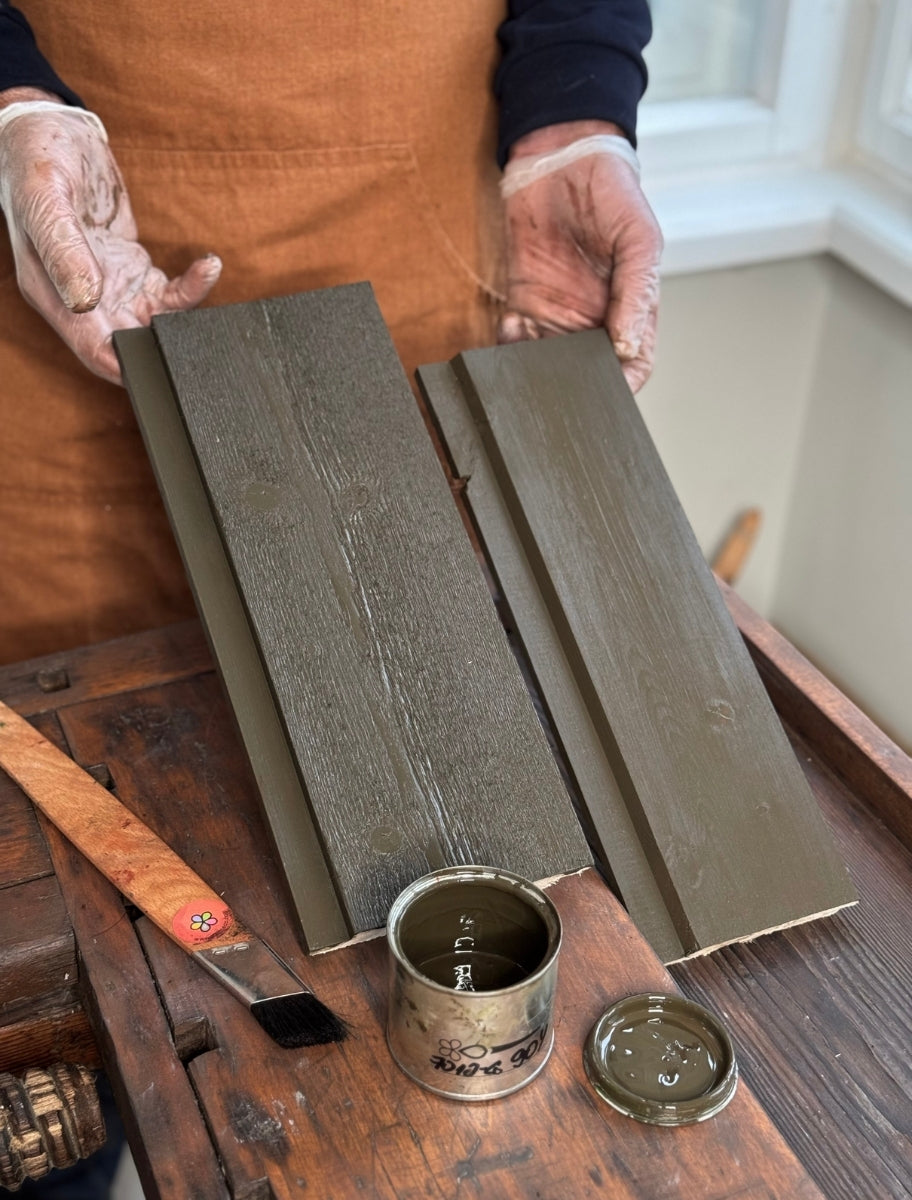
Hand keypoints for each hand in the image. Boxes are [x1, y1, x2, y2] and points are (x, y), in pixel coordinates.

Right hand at [0, 90, 220, 384]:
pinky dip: (192, 286)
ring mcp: (111, 286)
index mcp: (53, 294)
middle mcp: (83, 299)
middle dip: (166, 349)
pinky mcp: (133, 269)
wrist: (52, 130)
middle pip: (130, 345)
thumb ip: (64, 250)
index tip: (161, 372)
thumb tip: (86, 300)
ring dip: (185, 318)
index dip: (127, 368)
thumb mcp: (45, 198)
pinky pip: (168, 293)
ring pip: (155, 324)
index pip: (94, 350)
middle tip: (204, 337)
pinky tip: (208, 266)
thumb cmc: (36, 159)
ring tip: (207, 285)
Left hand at [499, 120, 661, 392]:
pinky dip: (509, 345)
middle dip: (573, 384)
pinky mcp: (523, 301)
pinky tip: (512, 329)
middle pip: (587, 372)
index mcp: (632, 310)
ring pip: (548, 361)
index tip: (607, 396)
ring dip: (536, 369)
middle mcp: (595, 320)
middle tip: (559, 386)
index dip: (623, 387)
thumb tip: (628, 345)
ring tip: (530, 363)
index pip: (633, 364)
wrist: (561, 157)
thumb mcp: (640, 239)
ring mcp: (557, 313)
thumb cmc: (613, 193)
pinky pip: (515, 339)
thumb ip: (637, 292)